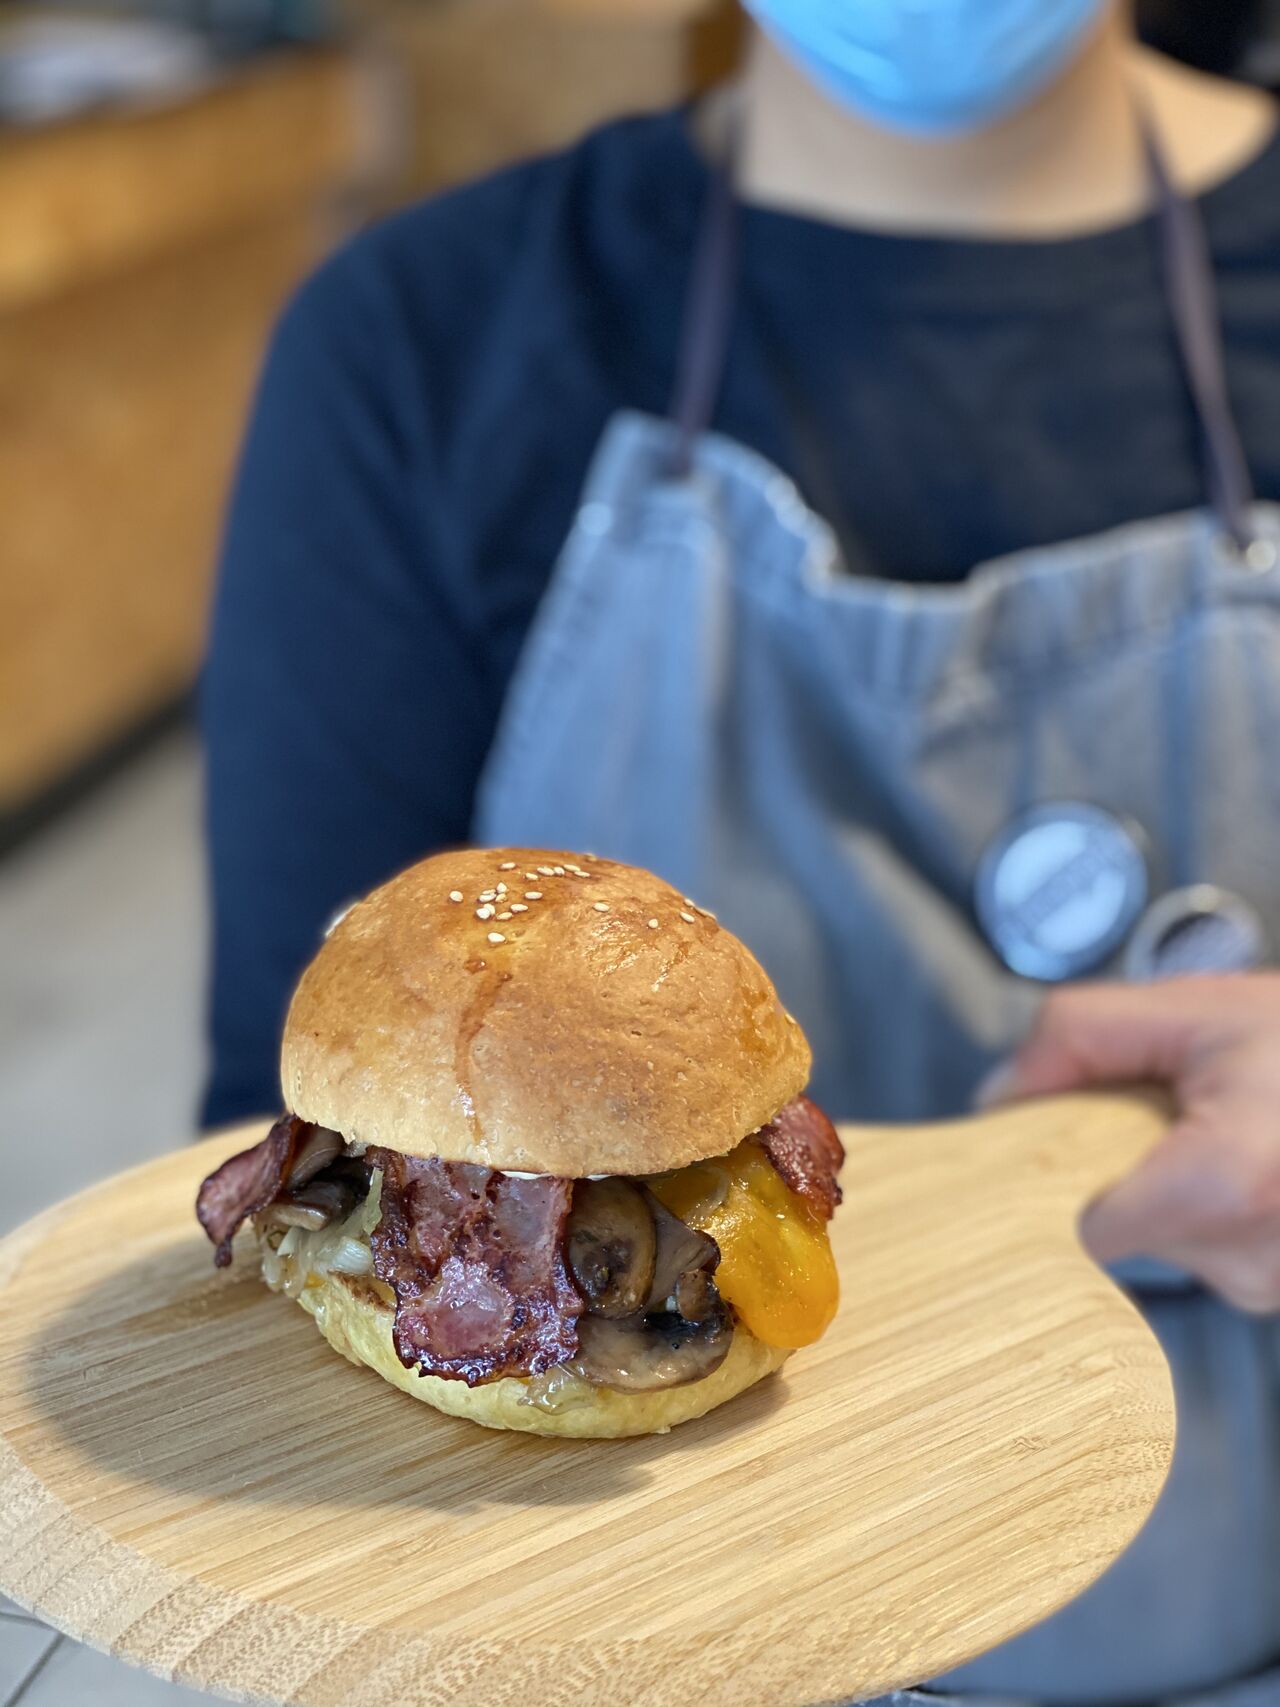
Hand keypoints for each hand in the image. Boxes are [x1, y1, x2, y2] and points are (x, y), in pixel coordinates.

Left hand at [981, 974, 1279, 1313]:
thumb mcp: (1187, 1007)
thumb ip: (1077, 1037)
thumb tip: (999, 1100)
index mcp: (1228, 1185)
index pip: (1082, 1229)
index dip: (1061, 1176)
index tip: (1068, 1138)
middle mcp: (1255, 1258)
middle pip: (1117, 1231)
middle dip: (1123, 1168)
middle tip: (1170, 1113)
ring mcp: (1270, 1285)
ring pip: (1157, 1243)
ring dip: (1165, 1187)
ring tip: (1216, 1130)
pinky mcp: (1275, 1291)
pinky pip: (1200, 1254)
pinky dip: (1201, 1210)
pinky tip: (1237, 1161)